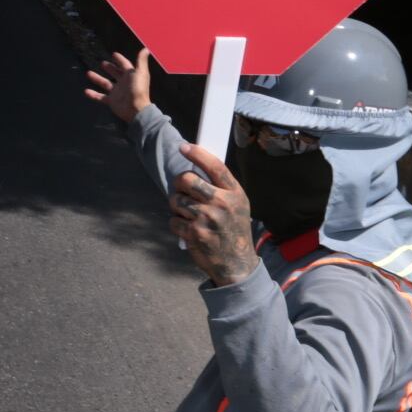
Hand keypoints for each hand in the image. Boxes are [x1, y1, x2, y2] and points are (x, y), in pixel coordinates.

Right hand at [82, 50, 151, 122]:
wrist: (136, 108)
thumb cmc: (138, 89)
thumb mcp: (140, 72)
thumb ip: (141, 60)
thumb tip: (146, 48)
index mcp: (130, 75)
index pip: (124, 65)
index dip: (120, 59)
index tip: (114, 54)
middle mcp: (123, 83)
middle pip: (115, 73)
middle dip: (109, 68)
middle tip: (102, 63)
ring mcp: (117, 92)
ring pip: (105, 83)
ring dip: (97, 78)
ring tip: (88, 73)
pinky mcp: (112, 101)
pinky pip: (100, 97)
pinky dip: (93, 95)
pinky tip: (86, 91)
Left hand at [171, 144, 259, 285]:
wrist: (236, 264)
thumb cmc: (234, 230)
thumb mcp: (238, 205)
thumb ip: (222, 188)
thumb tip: (196, 167)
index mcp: (234, 193)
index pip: (214, 166)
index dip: (197, 153)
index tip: (184, 147)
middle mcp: (221, 204)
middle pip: (186, 179)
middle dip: (179, 183)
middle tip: (182, 190)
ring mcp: (206, 218)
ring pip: (176, 200)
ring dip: (177, 206)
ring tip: (189, 214)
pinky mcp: (193, 233)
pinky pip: (173, 219)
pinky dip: (176, 224)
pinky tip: (188, 230)